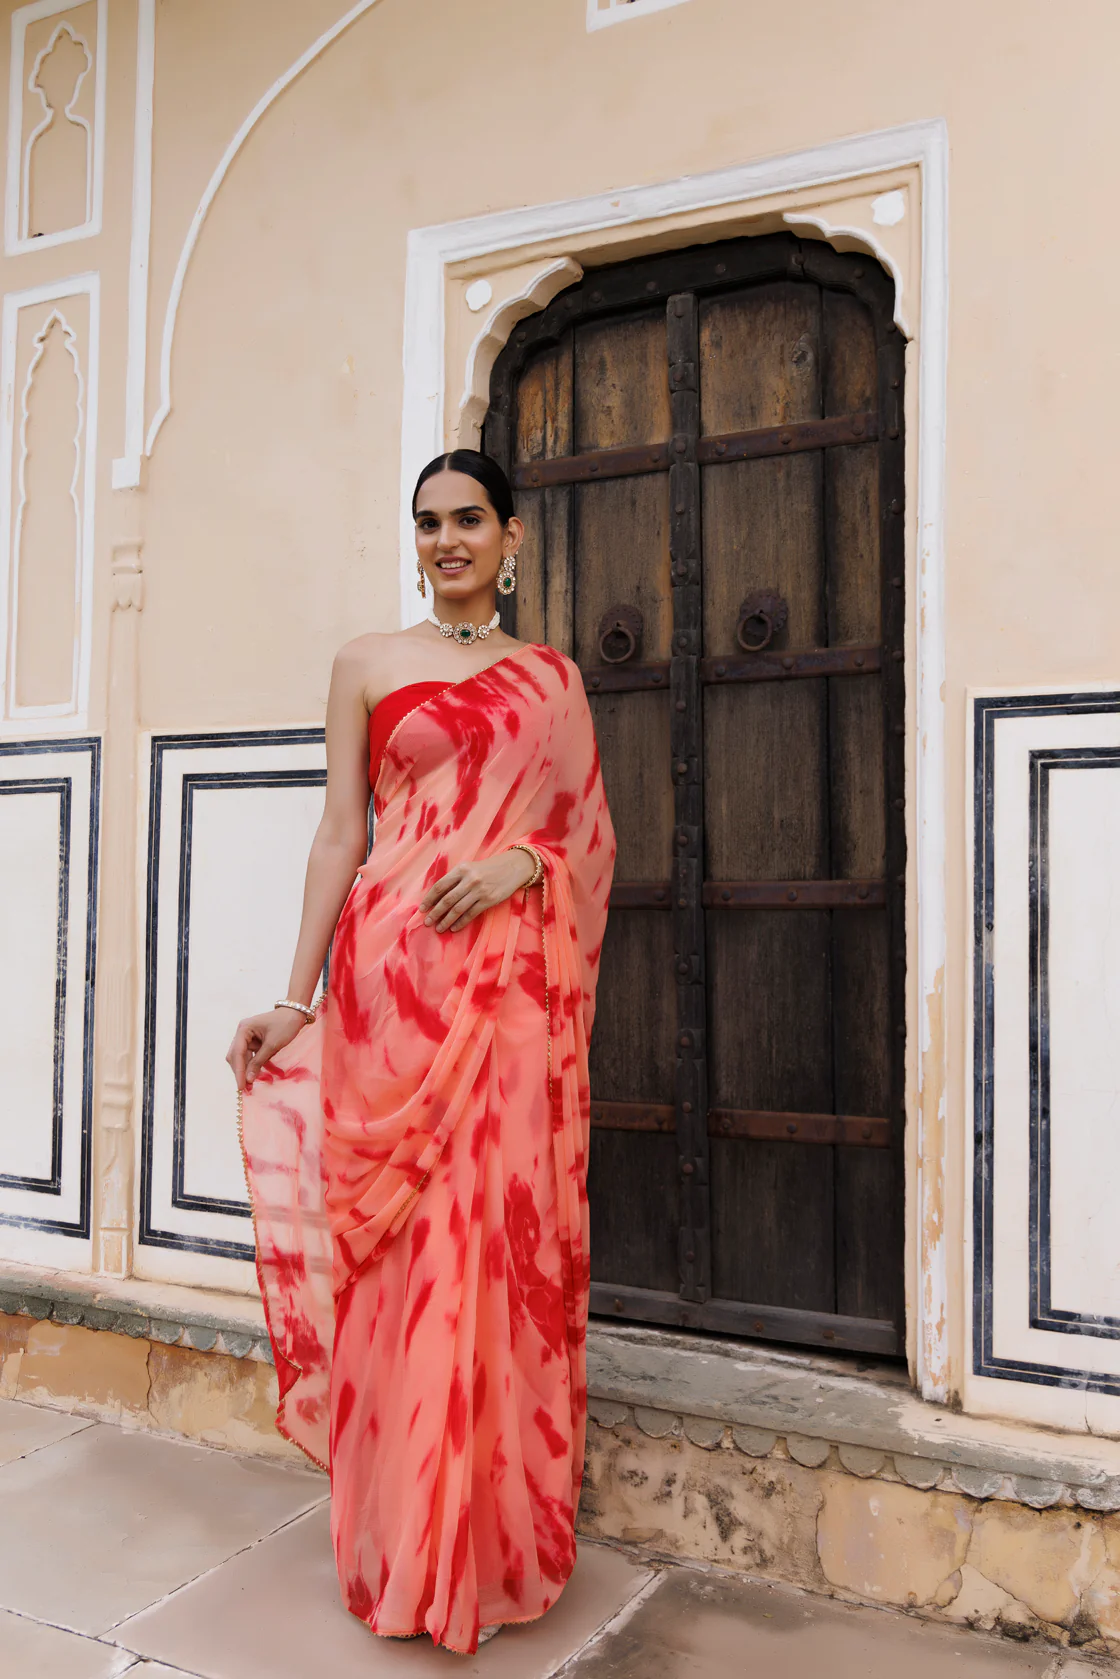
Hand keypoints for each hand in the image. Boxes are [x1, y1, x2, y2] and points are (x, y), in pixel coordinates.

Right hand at [226, 1007, 307, 1090]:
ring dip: (247, 1071)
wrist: (296, 1013)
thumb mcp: (272, 1045)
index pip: (237, 1054)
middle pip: (236, 1057)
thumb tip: (248, 1079)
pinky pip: (251, 1057)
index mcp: (244, 1029)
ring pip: (242, 1059)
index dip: (239, 1071)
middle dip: (241, 1072)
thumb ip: (258, 1062)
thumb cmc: (285, 1025)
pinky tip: (261, 1076)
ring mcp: (248, 1038)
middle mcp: (242, 1033)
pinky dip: (255, 1066)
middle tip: (246, 1089)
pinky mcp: (254, 1042)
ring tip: (252, 1086)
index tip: (241, 1086)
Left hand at [420, 850, 535, 932]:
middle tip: (427, 922)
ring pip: (457, 909)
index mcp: (461, 869)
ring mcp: (479, 890)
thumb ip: (455, 879)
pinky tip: (454, 928)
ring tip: (439, 928)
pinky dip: (461, 922)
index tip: (422, 909)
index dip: (429, 899)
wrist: (512, 867)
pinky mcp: (489, 900)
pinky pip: (471, 914)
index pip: (440, 886)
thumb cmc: (487, 869)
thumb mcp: (470, 868)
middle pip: (446, 900)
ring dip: (446, 921)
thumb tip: (437, 897)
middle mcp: (469, 879)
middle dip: (435, 913)